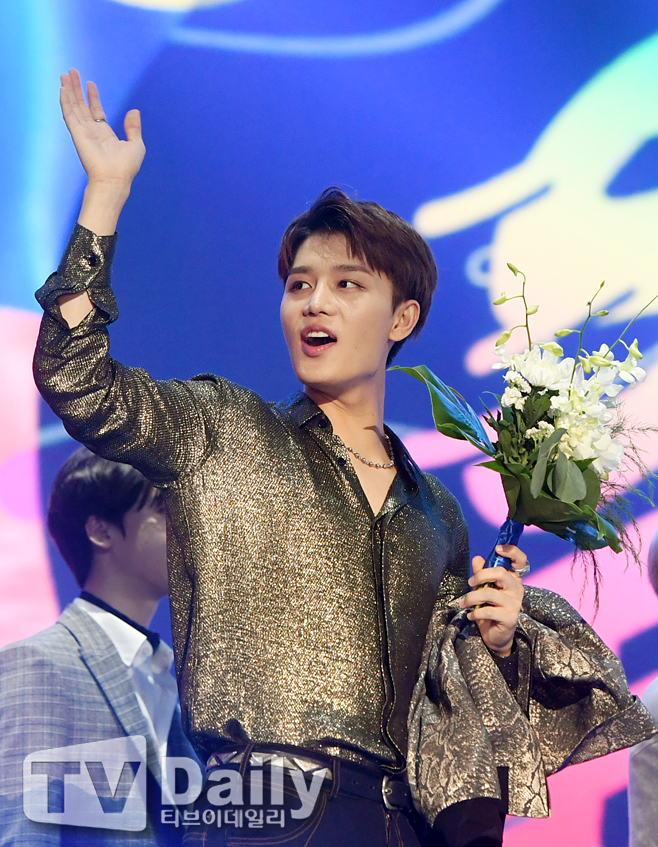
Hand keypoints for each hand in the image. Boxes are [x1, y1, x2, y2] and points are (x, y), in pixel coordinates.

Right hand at [60, 69, 144, 190]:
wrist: (115, 180)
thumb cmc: (126, 168)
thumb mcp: (136, 144)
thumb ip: (134, 128)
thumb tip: (134, 111)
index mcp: (105, 135)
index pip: (96, 111)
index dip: (93, 97)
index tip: (90, 84)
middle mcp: (92, 132)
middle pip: (82, 106)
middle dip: (77, 89)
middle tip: (72, 72)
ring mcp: (83, 132)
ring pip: (74, 107)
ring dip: (69, 90)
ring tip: (65, 75)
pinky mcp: (77, 134)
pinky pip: (69, 115)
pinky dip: (65, 101)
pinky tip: (63, 89)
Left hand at [459, 545, 525, 655]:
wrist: (496, 635)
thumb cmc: (490, 608)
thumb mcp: (484, 588)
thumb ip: (481, 573)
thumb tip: (477, 559)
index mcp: (513, 578)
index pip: (520, 560)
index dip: (511, 551)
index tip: (497, 549)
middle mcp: (517, 589)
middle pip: (501, 573)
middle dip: (480, 575)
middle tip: (470, 582)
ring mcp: (515, 604)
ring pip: (489, 593)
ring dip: (471, 597)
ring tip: (465, 603)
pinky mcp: (510, 617)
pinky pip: (488, 611)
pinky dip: (475, 613)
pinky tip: (470, 615)